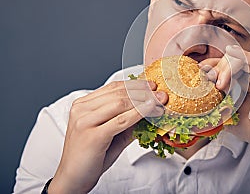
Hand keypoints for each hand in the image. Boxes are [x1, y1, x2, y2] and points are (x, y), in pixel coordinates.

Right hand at [49, 80, 167, 193]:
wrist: (73, 179)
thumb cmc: (90, 156)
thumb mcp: (111, 133)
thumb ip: (126, 120)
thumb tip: (149, 108)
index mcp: (83, 105)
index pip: (113, 87)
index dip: (136, 85)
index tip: (153, 86)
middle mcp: (81, 109)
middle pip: (119, 93)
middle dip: (144, 92)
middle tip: (161, 94)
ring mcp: (85, 121)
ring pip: (121, 103)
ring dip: (144, 101)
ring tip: (160, 103)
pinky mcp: (92, 136)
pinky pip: (121, 120)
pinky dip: (139, 113)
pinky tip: (150, 111)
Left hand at [200, 45, 249, 193]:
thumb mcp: (229, 119)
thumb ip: (216, 110)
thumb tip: (196, 108)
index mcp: (242, 84)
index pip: (224, 67)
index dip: (210, 66)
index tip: (198, 72)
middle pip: (230, 60)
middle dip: (215, 66)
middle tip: (207, 78)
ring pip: (240, 58)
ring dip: (225, 66)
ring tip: (219, 83)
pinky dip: (241, 56)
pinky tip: (230, 54)